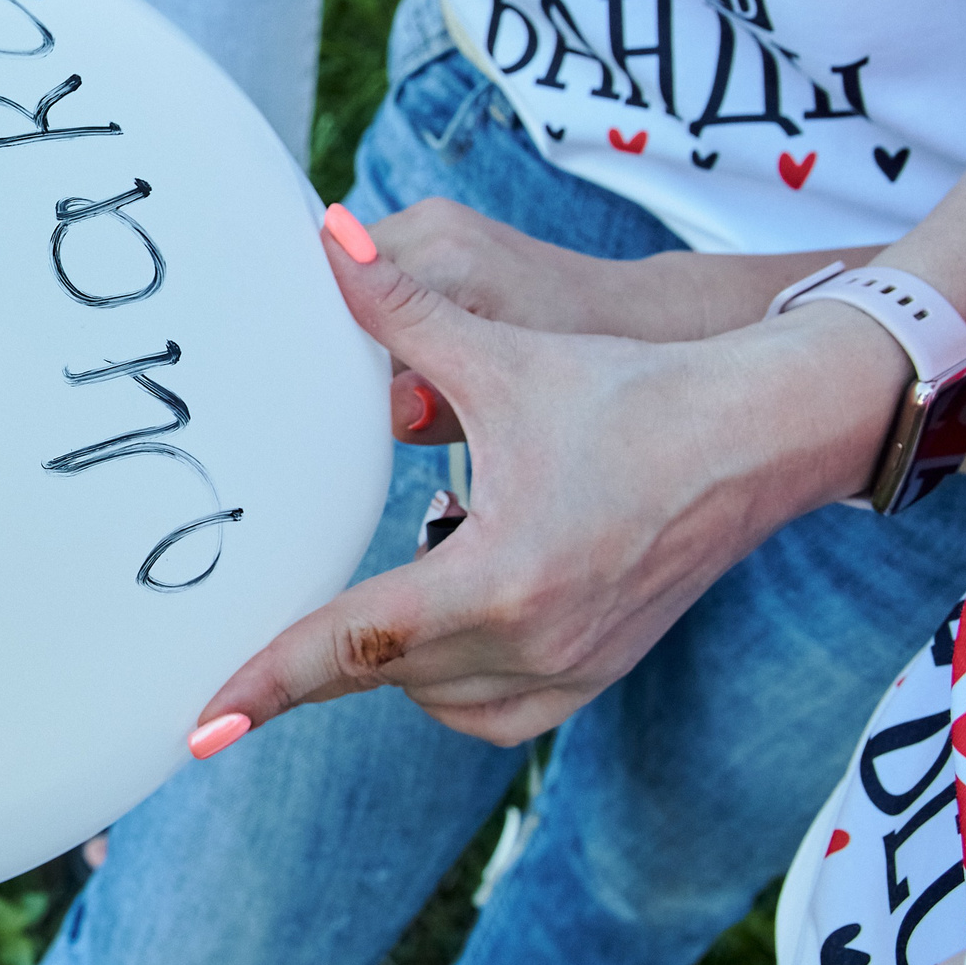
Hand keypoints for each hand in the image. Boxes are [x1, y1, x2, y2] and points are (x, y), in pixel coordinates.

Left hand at [197, 224, 910, 745]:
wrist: (761, 434)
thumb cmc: (633, 391)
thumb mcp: (500, 355)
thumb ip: (398, 308)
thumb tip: (328, 238)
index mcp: (499, 579)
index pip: (352, 646)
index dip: (268, 683)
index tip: (204, 726)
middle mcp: (535, 643)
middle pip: (380, 677)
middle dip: (310, 664)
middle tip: (238, 668)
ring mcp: (573, 668)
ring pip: (435, 703)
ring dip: (384, 668)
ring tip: (345, 619)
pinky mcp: (598, 673)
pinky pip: (493, 713)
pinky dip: (447, 685)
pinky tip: (427, 634)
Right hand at [364, 199, 884, 443]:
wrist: (644, 318)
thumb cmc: (598, 359)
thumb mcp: (517, 395)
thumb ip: (442, 407)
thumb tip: (387, 413)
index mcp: (446, 260)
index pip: (345, 303)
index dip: (327, 354)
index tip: (320, 397)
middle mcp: (432, 227)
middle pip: (338, 286)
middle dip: (335, 342)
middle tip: (341, 398)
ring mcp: (431, 223)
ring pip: (350, 280)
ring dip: (353, 328)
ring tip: (370, 377)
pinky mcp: (433, 233)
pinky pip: (375, 274)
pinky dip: (374, 315)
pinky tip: (392, 355)